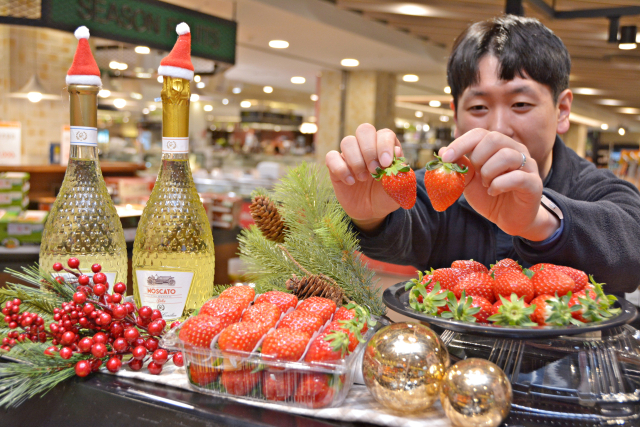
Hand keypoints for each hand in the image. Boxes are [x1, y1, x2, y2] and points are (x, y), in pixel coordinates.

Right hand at [325, 124, 402, 229]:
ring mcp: (350, 155)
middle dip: (369, 150)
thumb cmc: (386, 196)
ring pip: (347, 142)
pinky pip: (331, 157)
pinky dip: (340, 169)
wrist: (372, 212)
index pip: (384, 134)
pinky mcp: (336, 166)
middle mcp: (367, 147)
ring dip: (356, 161)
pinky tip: (350, 182)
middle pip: (364, 130)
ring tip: (363, 179)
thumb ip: (400, 171)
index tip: (385, 164)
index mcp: (385, 147)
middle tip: (374, 170)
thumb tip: (396, 150)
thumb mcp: (398, 189)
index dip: (384, 145)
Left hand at [440, 129, 558, 240]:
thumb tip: (442, 150)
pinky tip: (494, 192)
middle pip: (494, 138)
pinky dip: (499, 185)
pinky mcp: (534, 183)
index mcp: (499, 146)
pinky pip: (516, 177)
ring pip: (506, 155)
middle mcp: (515, 150)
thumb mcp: (469, 181)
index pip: (479, 134)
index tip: (446, 158)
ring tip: (486, 184)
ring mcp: (527, 165)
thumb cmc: (490, 196)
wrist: (509, 218)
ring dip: (489, 172)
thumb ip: (460, 166)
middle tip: (476, 174)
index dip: (461, 143)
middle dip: (478, 158)